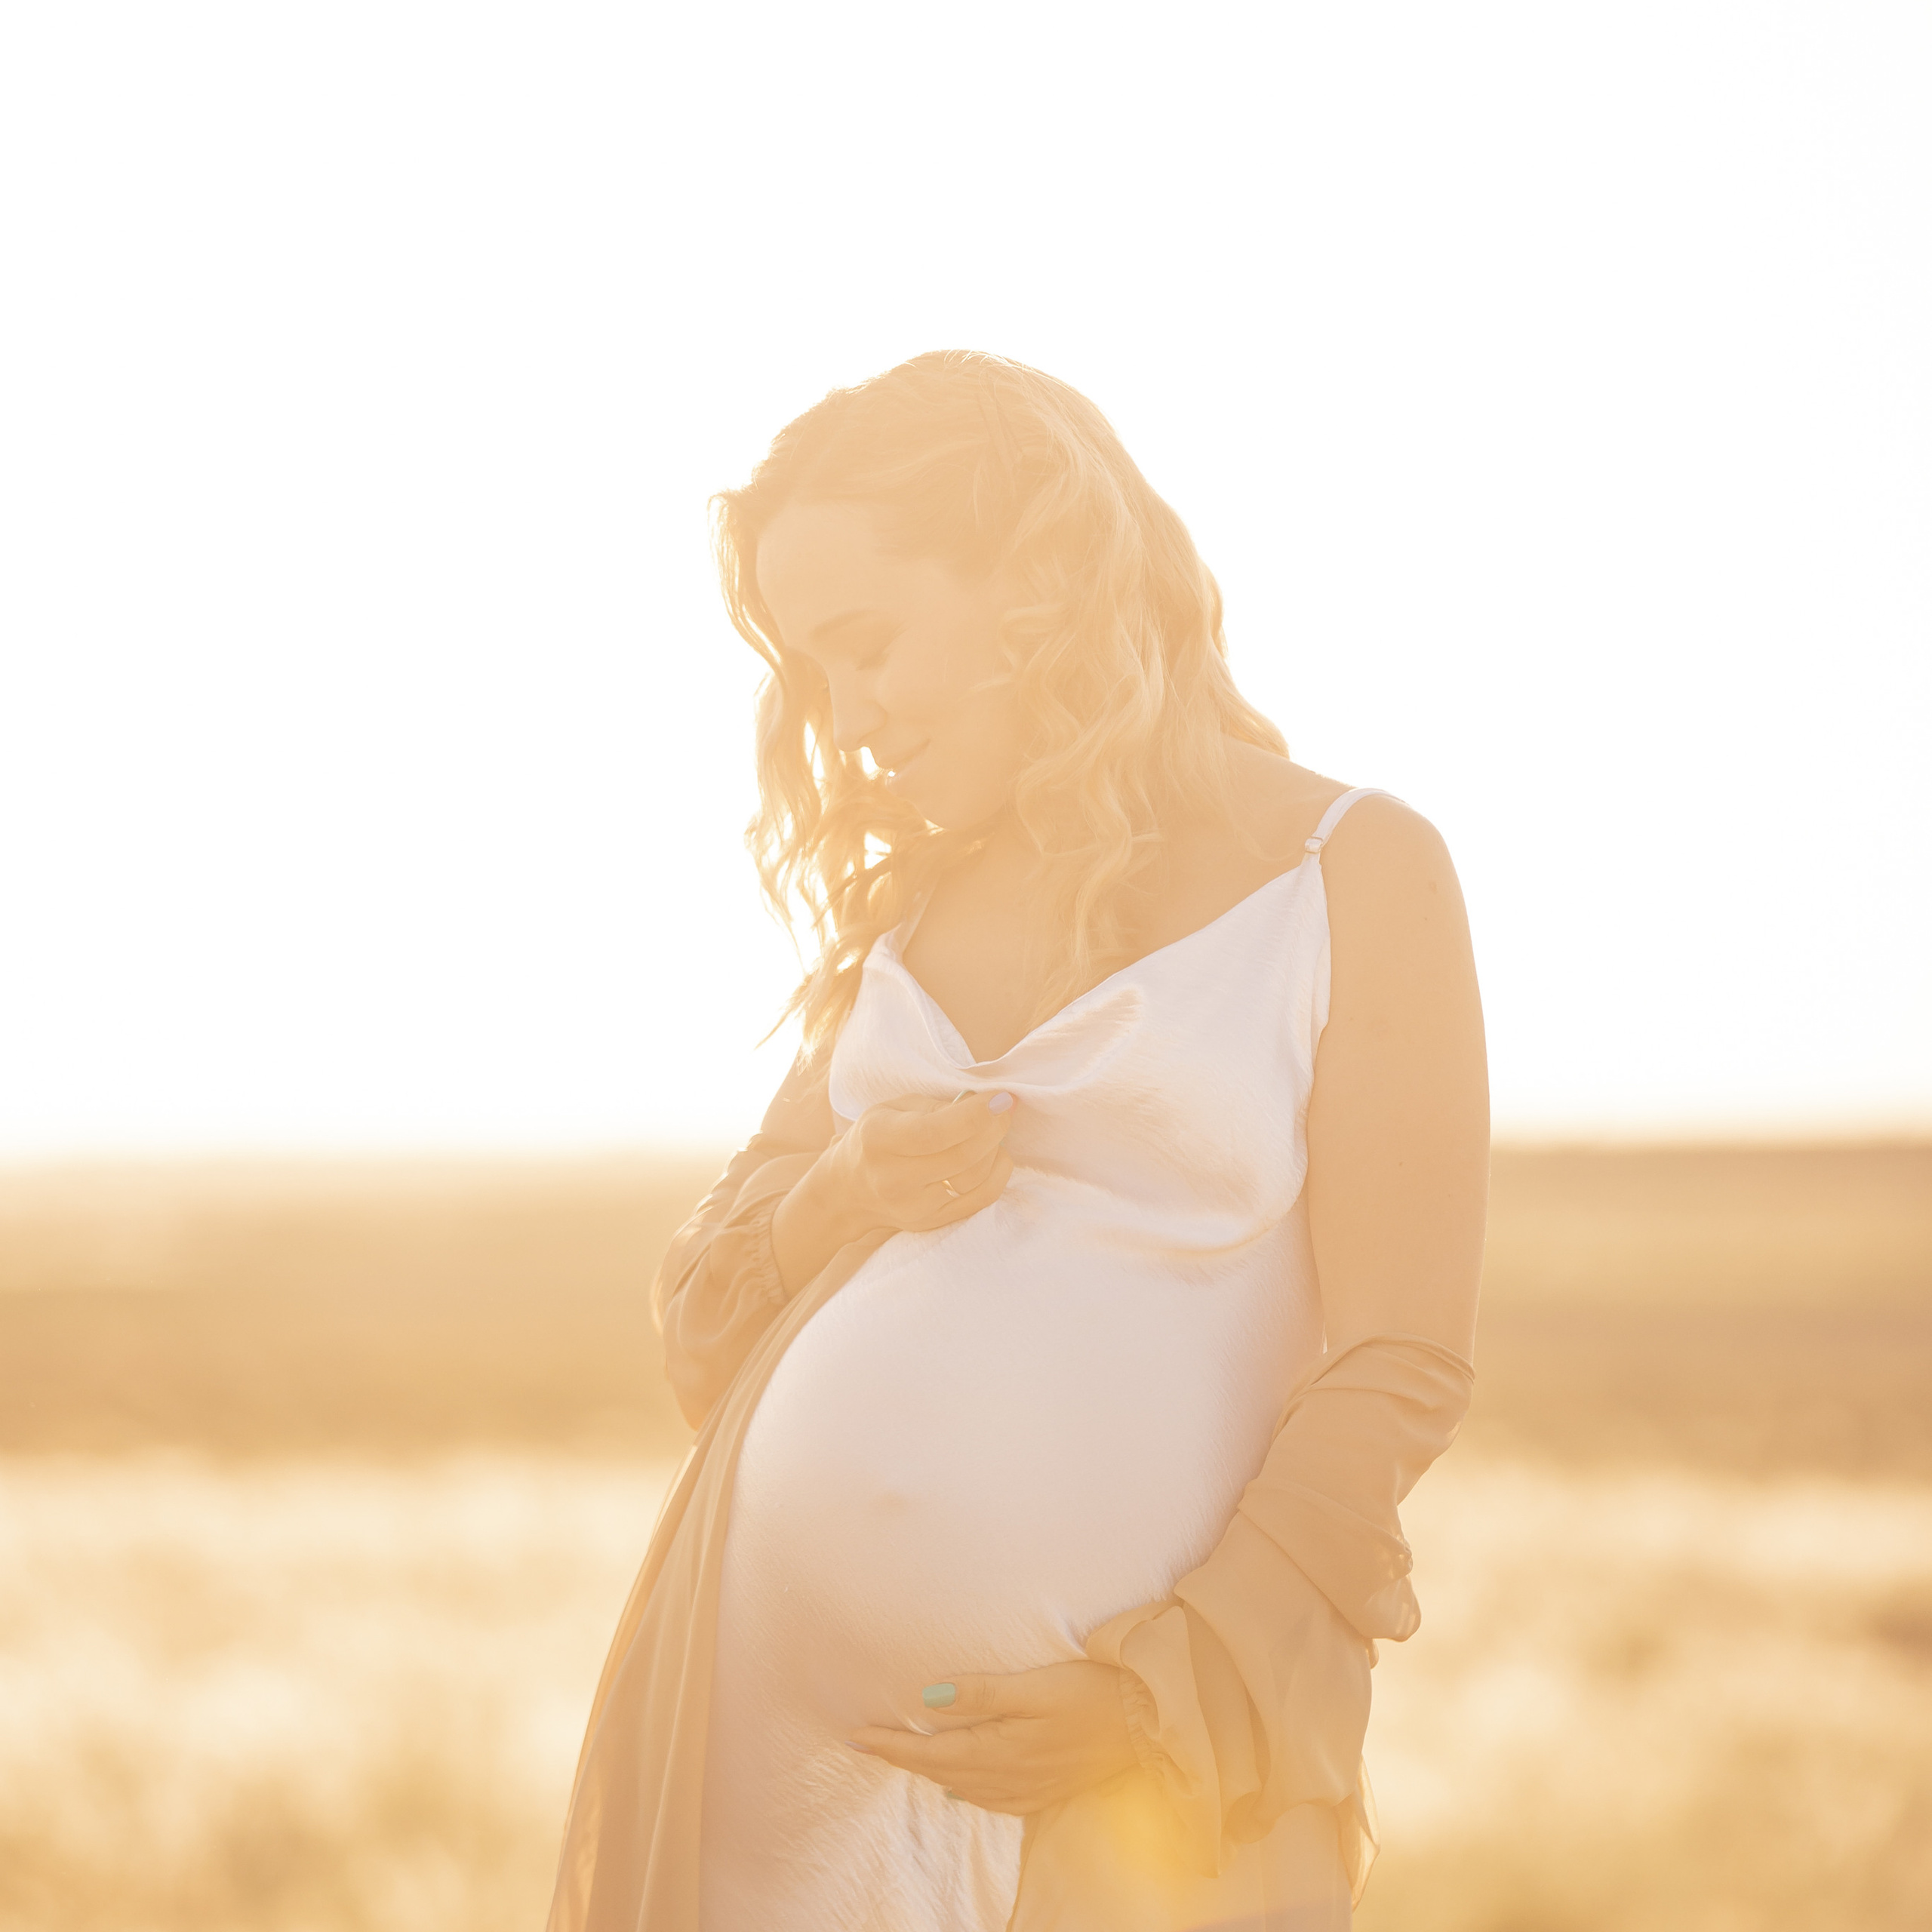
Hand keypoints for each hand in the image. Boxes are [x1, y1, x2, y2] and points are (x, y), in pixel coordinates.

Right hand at [833, 1089, 1018, 1234]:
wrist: (851, 1189)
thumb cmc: (878, 1137)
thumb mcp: (894, 1108)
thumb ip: (937, 1107)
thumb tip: (987, 1106)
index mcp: (878, 1139)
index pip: (934, 1132)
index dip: (975, 1114)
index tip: (1001, 1097)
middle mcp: (894, 1178)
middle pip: (962, 1156)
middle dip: (994, 1127)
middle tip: (1004, 1108)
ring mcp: (915, 1207)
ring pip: (976, 1178)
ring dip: (995, 1148)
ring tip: (992, 1130)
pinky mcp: (934, 1222)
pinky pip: (983, 1198)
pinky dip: (998, 1171)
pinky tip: (993, 1154)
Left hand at [848, 1661, 1136, 1814]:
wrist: (1148, 1724)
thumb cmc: (1092, 1693)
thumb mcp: (1035, 1686)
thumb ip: (981, 1694)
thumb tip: (926, 1701)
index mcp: (998, 1750)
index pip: (929, 1752)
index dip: (890, 1745)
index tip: (854, 1736)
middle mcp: (1008, 1777)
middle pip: (941, 1771)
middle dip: (901, 1757)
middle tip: (866, 1743)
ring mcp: (1030, 1787)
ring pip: (964, 1786)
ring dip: (931, 1772)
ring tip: (905, 1758)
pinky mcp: (1048, 1787)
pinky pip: (994, 1797)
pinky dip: (968, 1788)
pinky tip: (964, 1786)